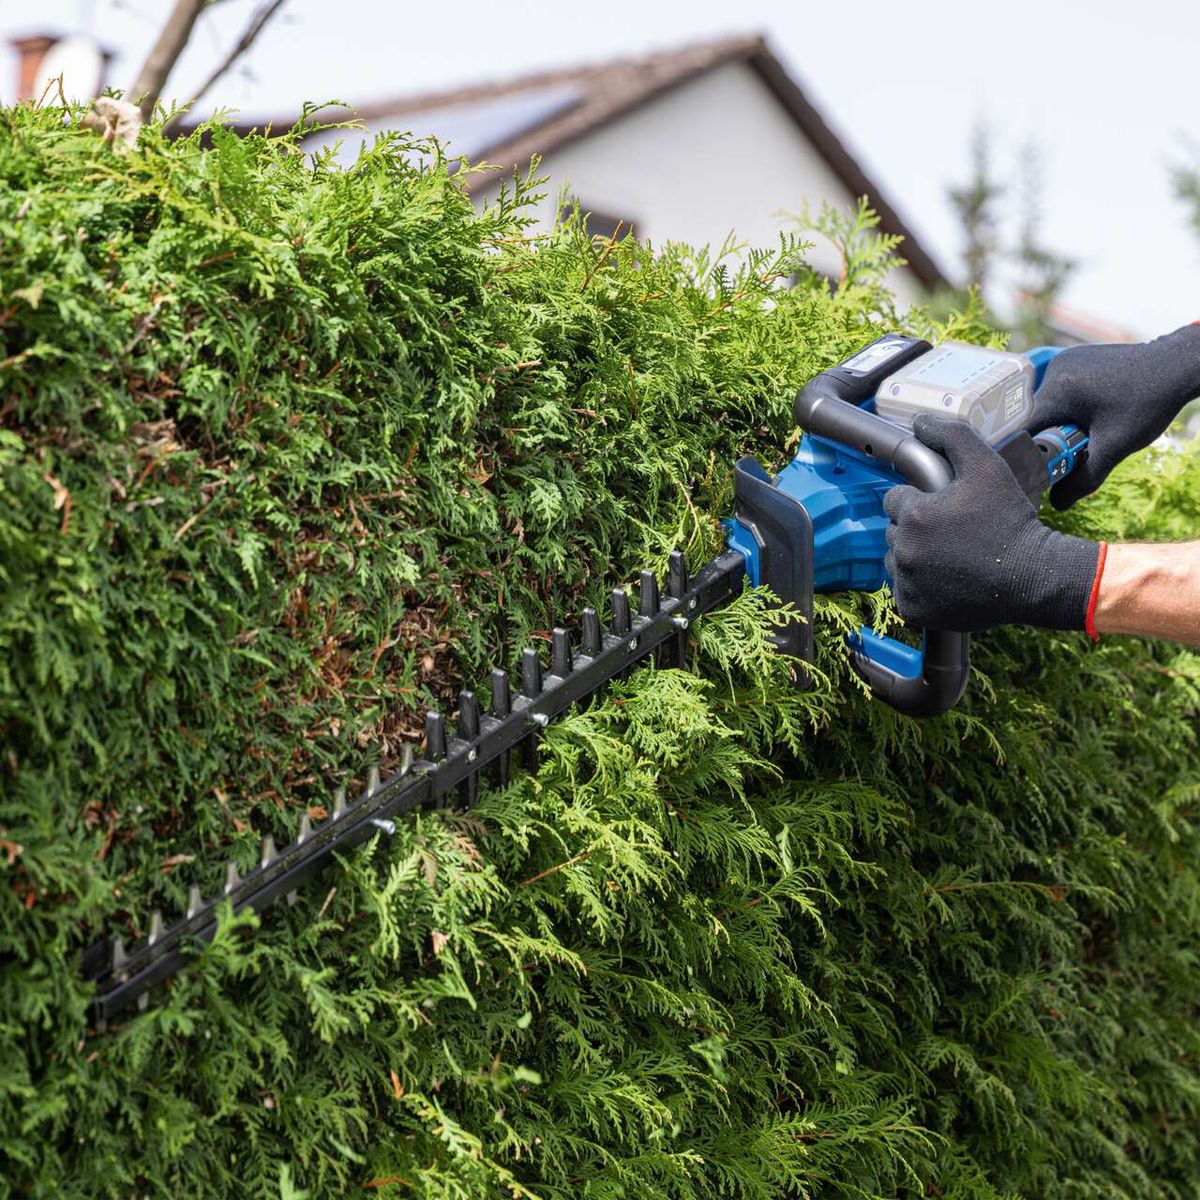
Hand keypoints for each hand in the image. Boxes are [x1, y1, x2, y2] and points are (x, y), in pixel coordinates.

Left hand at [883, 416, 1101, 633]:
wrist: (1032, 576)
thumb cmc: (1010, 520)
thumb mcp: (987, 467)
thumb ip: (951, 436)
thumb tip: (919, 421)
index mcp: (913, 515)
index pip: (895, 500)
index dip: (920, 501)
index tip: (945, 508)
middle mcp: (903, 550)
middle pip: (894, 530)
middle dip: (917, 528)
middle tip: (953, 533)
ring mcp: (906, 583)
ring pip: (896, 561)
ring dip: (915, 556)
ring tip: (952, 555)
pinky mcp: (912, 610)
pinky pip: (904, 592)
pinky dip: (919, 587)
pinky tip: (948, 579)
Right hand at [1028, 323, 1199, 508]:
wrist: (1177, 366)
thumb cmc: (1149, 405)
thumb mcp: (1114, 447)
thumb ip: (1083, 478)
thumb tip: (1057, 504)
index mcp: (1059, 391)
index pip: (1025, 430)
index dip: (1032, 453)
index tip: (1044, 467)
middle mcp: (1055, 370)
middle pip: (1035, 417)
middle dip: (1050, 437)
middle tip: (1077, 448)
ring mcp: (1064, 360)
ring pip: (1046, 404)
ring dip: (1059, 422)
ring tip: (1091, 427)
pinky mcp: (1073, 358)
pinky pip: (1059, 390)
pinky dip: (1068, 406)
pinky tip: (1094, 410)